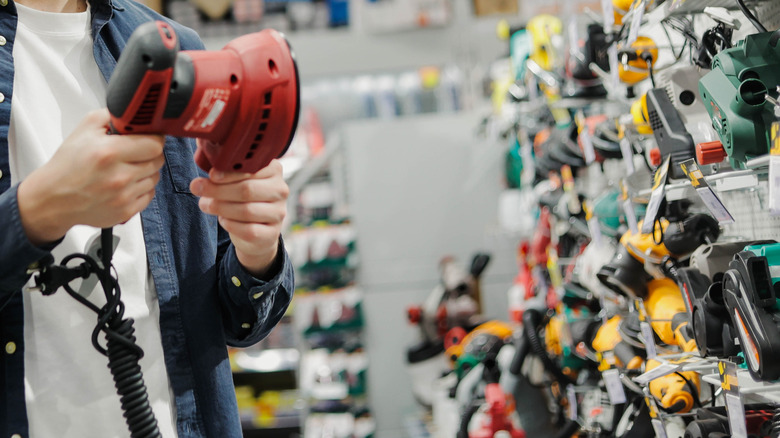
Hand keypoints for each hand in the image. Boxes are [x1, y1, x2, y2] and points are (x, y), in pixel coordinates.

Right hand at [17, 109, 164, 244]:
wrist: (54, 198)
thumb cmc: (69, 164)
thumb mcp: (84, 129)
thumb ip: (112, 116)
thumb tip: (136, 113)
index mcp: (109, 152)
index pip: (154, 144)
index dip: (154, 138)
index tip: (148, 137)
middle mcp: (119, 176)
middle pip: (157, 160)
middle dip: (149, 153)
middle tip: (134, 152)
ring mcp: (124, 196)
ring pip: (155, 177)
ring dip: (146, 171)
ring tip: (126, 168)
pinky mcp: (126, 211)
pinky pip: (149, 195)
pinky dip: (141, 188)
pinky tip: (126, 184)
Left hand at [190, 160, 287, 277]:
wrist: (256, 231)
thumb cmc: (242, 199)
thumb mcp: (235, 181)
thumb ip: (222, 172)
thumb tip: (199, 173)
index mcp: (273, 170)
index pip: (252, 169)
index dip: (229, 173)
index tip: (211, 175)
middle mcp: (280, 190)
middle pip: (247, 189)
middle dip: (218, 190)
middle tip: (197, 188)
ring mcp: (278, 213)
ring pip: (246, 211)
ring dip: (220, 207)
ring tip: (205, 205)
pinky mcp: (272, 233)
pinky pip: (249, 230)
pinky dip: (231, 225)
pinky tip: (223, 220)